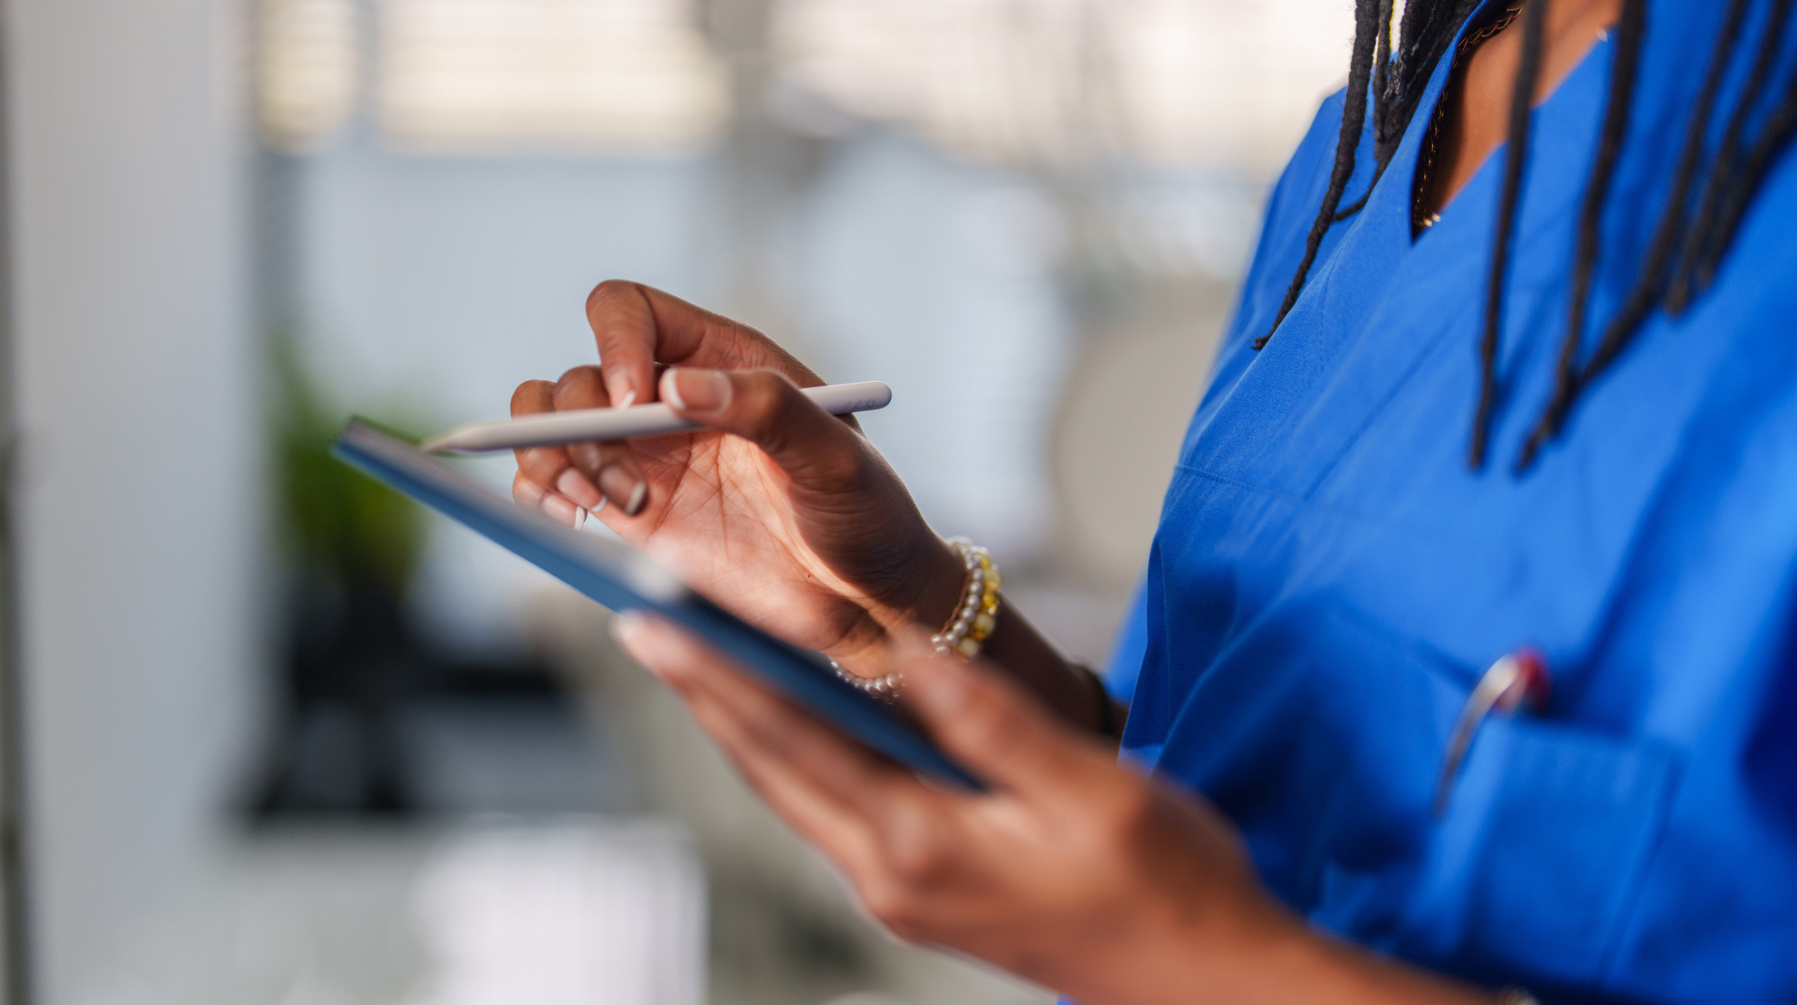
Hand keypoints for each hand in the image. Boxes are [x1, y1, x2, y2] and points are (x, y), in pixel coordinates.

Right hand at [511, 281, 962, 675]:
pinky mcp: (631, 515)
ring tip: (591, 504)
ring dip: (547, 456)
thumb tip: (678, 385)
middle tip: (622, 486)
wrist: (866, 601)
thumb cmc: (867, 516)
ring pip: (550, 425)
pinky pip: (553, 484)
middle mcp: (672, 401)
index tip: (632, 403)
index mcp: (723, 360)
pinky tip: (569, 520)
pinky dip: (537, 494)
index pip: (630, 311)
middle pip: (578, 376)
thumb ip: (768, 408)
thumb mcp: (837, 456)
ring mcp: (646, 458)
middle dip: (577, 423)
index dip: (614, 343)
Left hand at [610, 614, 1495, 1004]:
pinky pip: (833, 805)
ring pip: (794, 789)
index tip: (652, 621)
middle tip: (643, 621)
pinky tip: (789, 712)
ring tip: (695, 655)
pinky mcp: (922, 888)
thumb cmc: (1164, 883)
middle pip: (770, 766)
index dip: (716, 673)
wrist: (1207, 979)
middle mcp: (889, 875)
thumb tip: (903, 648)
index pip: (790, 739)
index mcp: (918, 845)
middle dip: (704, 690)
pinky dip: (795, 749)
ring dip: (741, 719)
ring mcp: (900, 889)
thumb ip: (986, 717)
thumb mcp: (1084, 786)